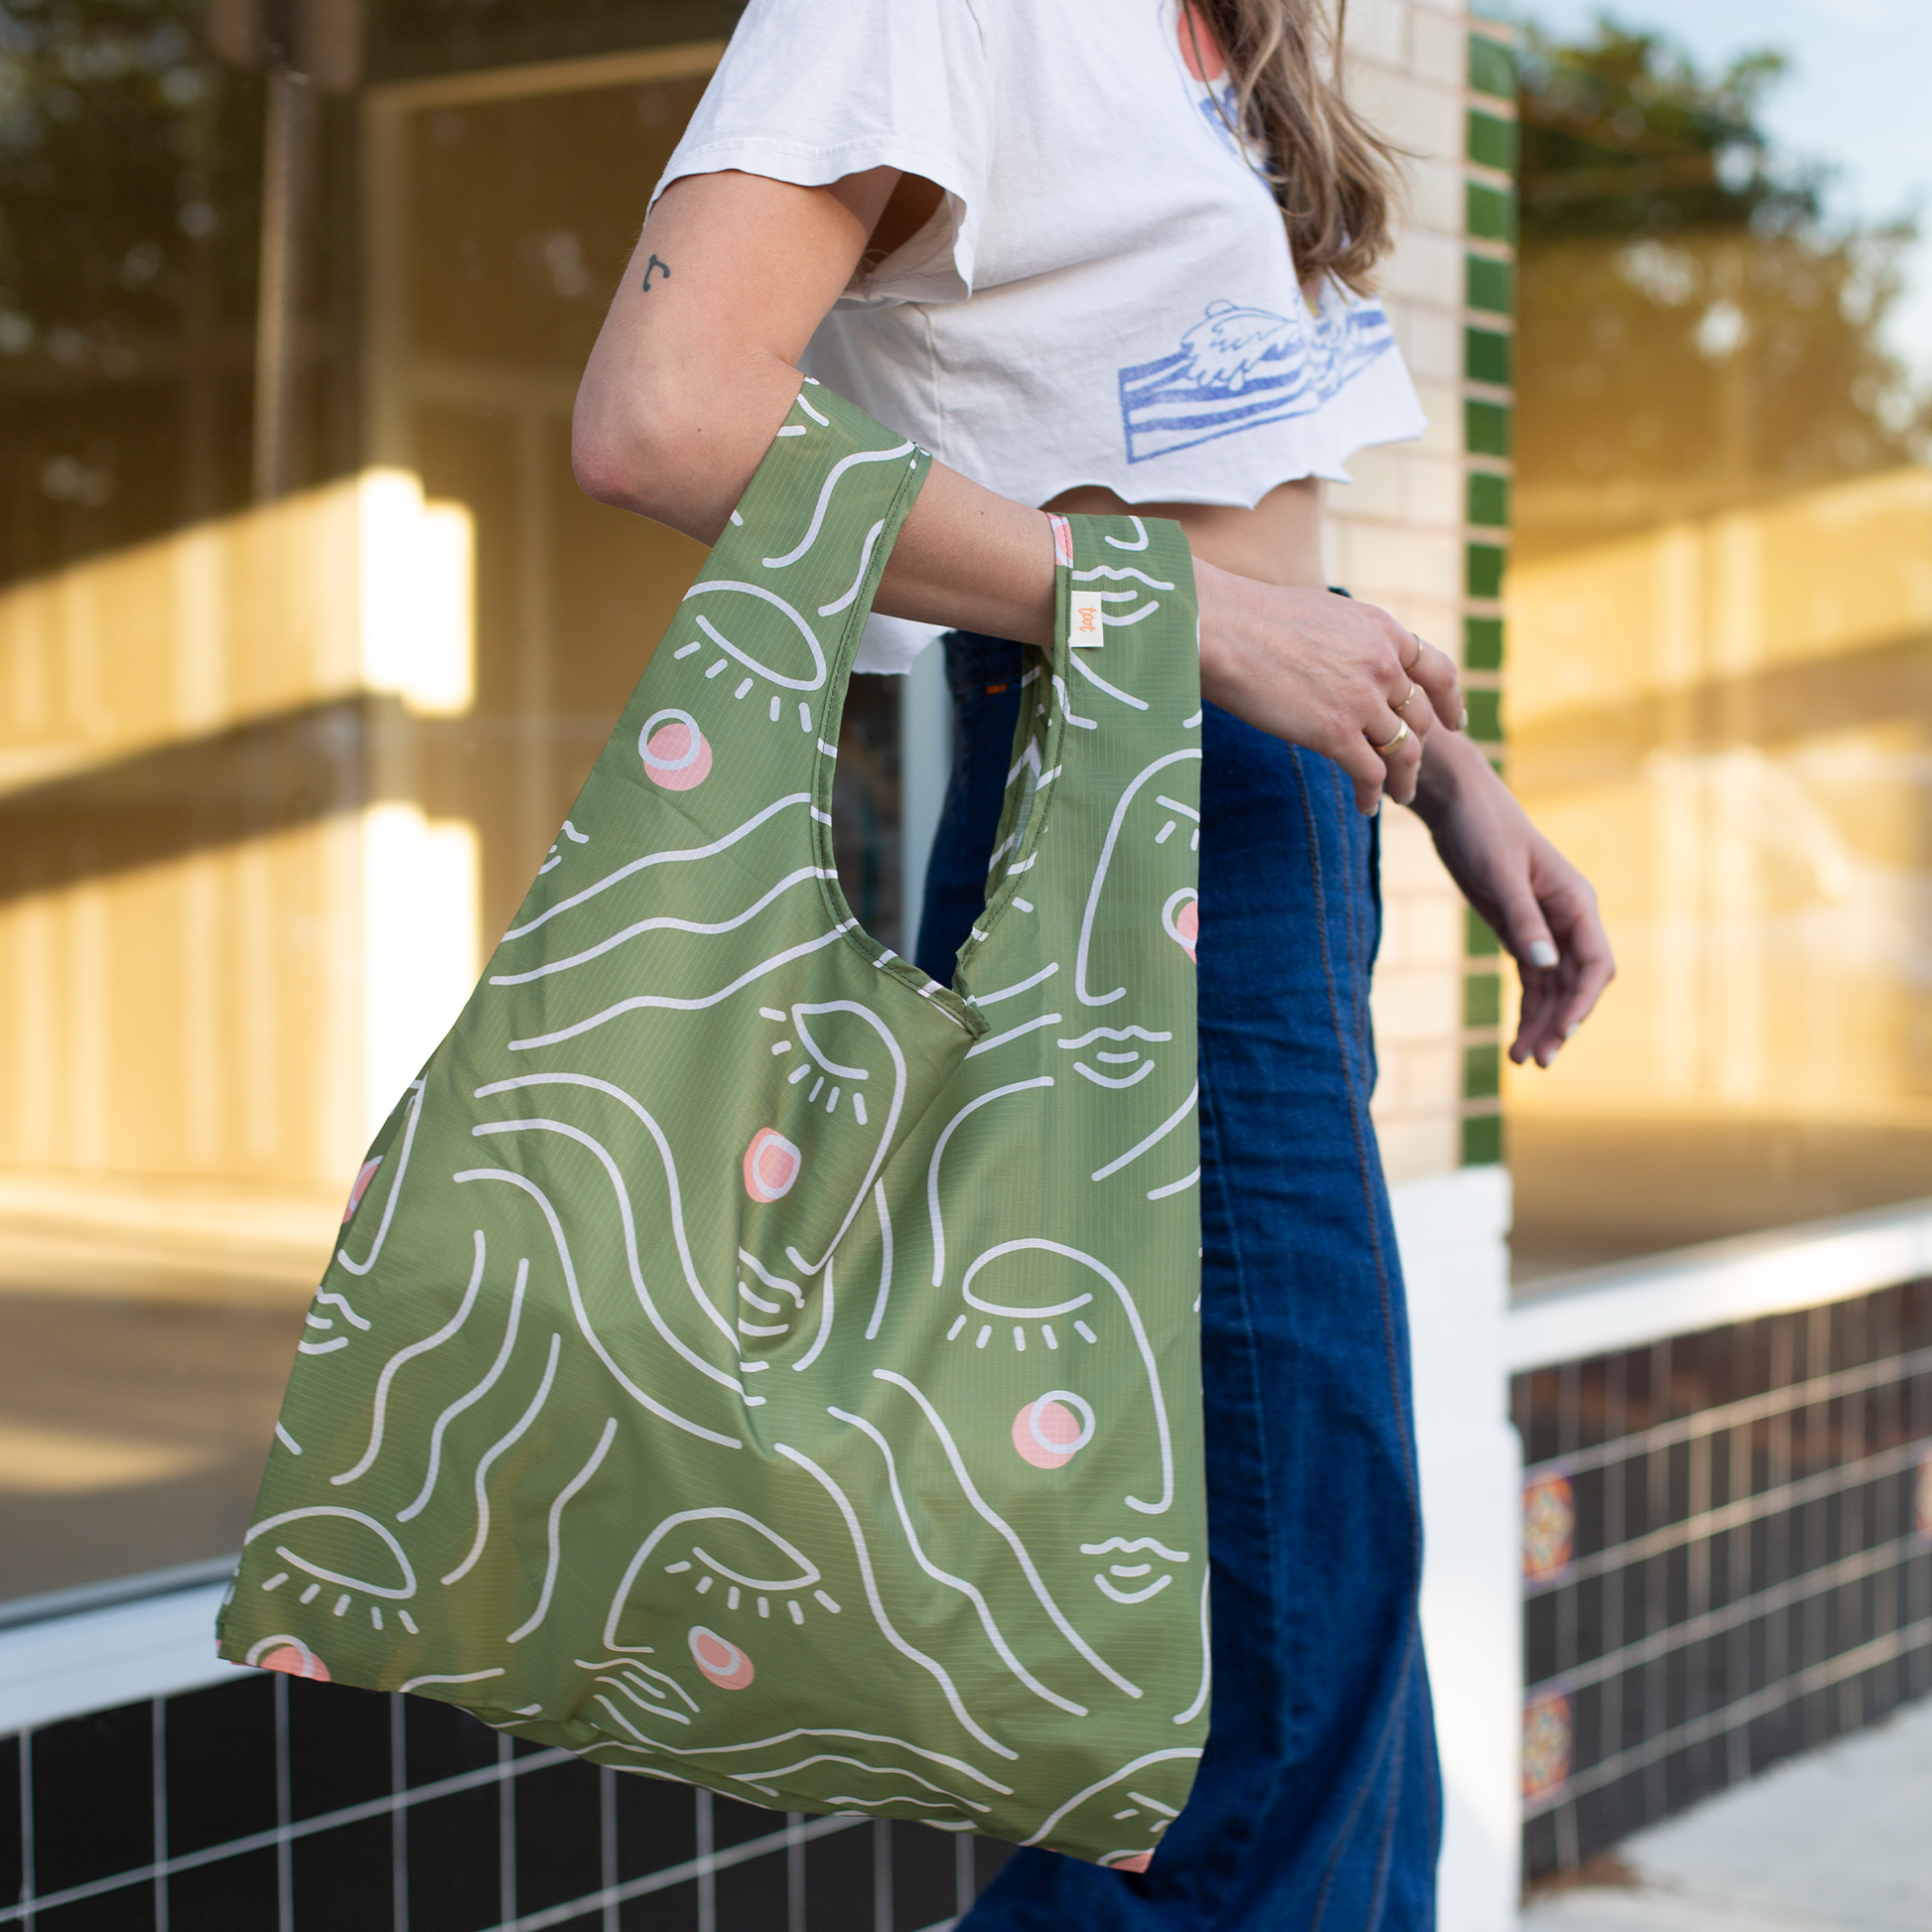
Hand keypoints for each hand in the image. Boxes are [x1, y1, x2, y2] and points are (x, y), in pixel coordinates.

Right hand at [1193, 561, 1464, 811]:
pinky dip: (1373, 794)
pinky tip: (1366, 805)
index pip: (1438, 671)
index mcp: (1383, 630)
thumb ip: (1347, 640)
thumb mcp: (1321, 614)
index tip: (1454, 723)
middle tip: (1409, 770)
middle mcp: (1383, 664)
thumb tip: (1341, 660)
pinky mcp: (1336, 732)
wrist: (1222, 629)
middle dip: (1419, 748)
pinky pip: (1370, 773)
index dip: (1450, 702)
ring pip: (1402, 751)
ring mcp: (1363, 699)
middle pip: (1419, 718)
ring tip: (1396, 796)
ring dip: (1401, 779)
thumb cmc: (1251, 619)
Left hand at [1409, 733, 1613, 1066]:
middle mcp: (1568, 919)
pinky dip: (1527, 1008)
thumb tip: (1545, 967)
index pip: (1595, 964)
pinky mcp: (1519, 931)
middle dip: (1560, 1023)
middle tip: (1538, 1061)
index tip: (1564, 1033)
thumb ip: (1524, 921)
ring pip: (1553, 988)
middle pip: (1576, 984)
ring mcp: (1545, 928)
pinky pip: (1532, 980)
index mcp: (1577, 903)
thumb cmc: (1483, 831)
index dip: (1583, 1002)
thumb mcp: (1500, 876)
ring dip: (1542, 1024)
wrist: (1457, 807)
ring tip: (1523, 1061)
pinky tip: (1517, 1038)